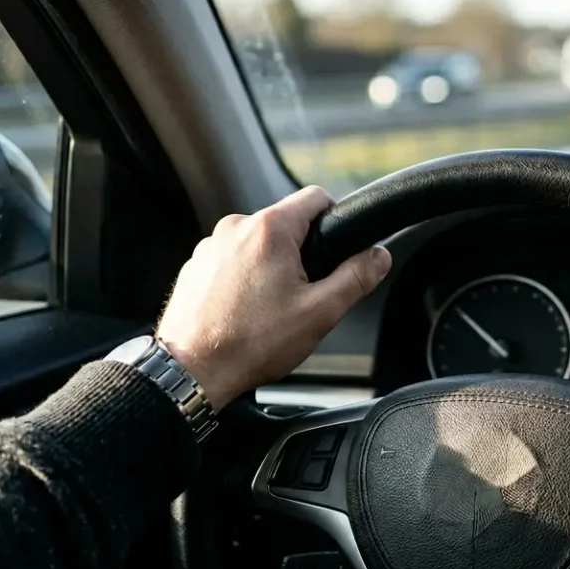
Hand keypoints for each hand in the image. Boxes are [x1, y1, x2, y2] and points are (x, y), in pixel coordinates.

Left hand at [155, 186, 391, 409]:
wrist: (191, 371)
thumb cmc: (251, 343)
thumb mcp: (321, 312)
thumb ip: (357, 277)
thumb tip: (379, 257)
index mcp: (270, 230)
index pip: (316, 197)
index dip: (336, 218)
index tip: (338, 247)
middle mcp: (235, 228)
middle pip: (286, 224)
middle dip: (301, 253)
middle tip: (304, 294)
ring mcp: (209, 246)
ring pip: (258, 245)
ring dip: (270, 268)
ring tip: (270, 310)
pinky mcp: (194, 266)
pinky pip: (232, 261)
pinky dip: (244, 280)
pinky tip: (245, 313)